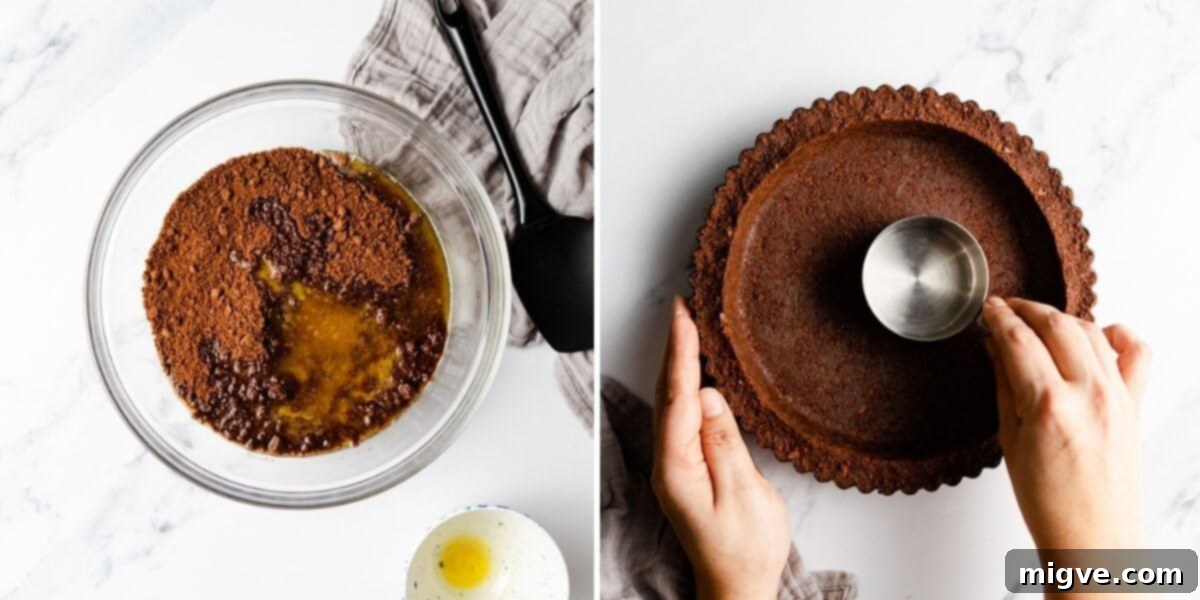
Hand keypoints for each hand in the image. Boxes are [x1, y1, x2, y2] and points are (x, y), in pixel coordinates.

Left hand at [651, 297, 790, 599]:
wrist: (736, 588)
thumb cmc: (744, 551)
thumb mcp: (744, 496)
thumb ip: (724, 444)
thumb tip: (711, 398)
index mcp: (677, 466)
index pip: (678, 396)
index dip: (682, 352)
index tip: (683, 317)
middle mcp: (668, 463)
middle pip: (668, 393)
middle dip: (675, 348)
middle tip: (682, 308)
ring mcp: (674, 466)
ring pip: (672, 403)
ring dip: (678, 364)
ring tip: (687, 329)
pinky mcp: (685, 470)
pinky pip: (681, 417)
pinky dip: (686, 388)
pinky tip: (696, 376)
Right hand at [982, 297, 1150, 550]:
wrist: (1094, 537)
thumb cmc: (1048, 501)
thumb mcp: (1010, 439)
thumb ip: (1004, 384)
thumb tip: (995, 347)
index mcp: (1049, 406)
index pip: (1018, 340)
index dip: (999, 317)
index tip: (988, 308)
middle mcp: (1089, 395)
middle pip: (1057, 325)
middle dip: (1027, 309)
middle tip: (1007, 308)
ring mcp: (1118, 397)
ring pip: (1091, 331)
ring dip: (1062, 318)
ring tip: (1040, 321)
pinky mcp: (1136, 404)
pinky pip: (1137, 353)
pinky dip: (1118, 334)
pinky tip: (1098, 336)